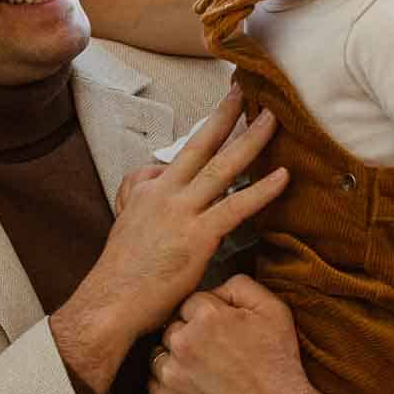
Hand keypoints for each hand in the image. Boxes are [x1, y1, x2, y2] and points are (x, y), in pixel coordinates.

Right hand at [52, 96, 289, 393]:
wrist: (110, 303)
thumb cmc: (122, 275)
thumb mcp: (126, 224)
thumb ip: (145, 198)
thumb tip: (158, 181)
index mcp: (147, 189)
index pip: (180, 156)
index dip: (205, 135)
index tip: (223, 115)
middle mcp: (164, 192)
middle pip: (201, 144)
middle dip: (226, 114)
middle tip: (246, 90)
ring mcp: (181, 212)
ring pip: (222, 166)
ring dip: (251, 139)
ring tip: (273, 118)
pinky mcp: (197, 236)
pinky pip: (236, 205)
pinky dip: (262, 189)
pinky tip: (283, 175)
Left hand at [149, 276, 345, 393]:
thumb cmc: (279, 365)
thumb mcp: (274, 310)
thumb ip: (240, 285)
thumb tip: (214, 287)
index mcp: (206, 316)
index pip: (191, 302)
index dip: (209, 317)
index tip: (225, 333)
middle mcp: (182, 343)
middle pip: (172, 326)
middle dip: (190, 335)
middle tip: (217, 354)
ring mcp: (170, 376)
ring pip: (159, 353)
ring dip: (176, 358)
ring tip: (206, 372)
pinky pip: (154, 382)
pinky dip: (170, 384)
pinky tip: (196, 389)